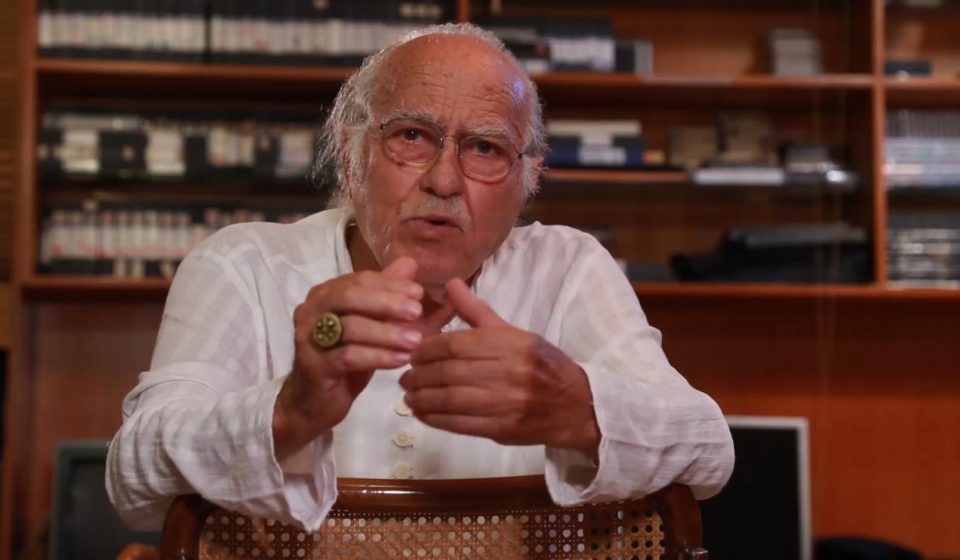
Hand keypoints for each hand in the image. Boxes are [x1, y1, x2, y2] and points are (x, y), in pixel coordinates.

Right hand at [273, 257, 424, 459]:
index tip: (419, 294)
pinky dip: (378, 356)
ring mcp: (308, 338)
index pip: (359, 280)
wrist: (313, 402)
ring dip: (387, 333)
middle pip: (350, 297)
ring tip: (415, 341)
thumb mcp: (369, 326)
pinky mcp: (314, 366)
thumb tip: (410, 263)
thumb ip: (387, 295)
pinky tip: (401, 360)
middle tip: (417, 312)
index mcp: (324, 295)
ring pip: (350, 327)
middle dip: (387, 302)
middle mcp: (311, 311)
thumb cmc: (344, 360)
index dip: (390, 285)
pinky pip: (348, 356)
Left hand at [399, 278, 600, 459]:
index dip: (428, 349)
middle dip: (421, 375)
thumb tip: (449, 283)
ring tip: (409, 395)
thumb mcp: (515, 332)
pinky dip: (436, 419)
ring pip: (451, 399)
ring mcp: (506, 403)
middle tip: (404, 375)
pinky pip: (460, 424)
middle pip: (450, 372)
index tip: (413, 352)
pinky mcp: (502, 429)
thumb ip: (477, 312)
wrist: (576, 405)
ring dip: (423, 398)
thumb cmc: (542, 364)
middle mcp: (509, 372)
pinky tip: (422, 414)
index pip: (457, 344)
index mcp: (511, 343)